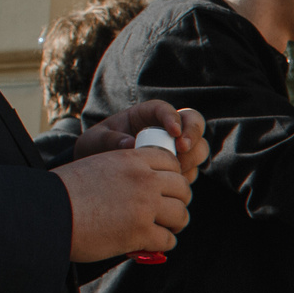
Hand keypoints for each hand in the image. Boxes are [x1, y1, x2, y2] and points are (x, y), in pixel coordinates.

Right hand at [57, 142, 191, 261]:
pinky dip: (162, 244)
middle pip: (182, 188)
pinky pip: (168, 240)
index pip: (171, 162)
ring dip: (174, 224)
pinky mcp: (140, 233)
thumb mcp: (97, 167)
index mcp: (130, 159)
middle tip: (169, 211)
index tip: (166, 188)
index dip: (172, 176)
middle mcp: (143, 180)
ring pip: (180, 215)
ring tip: (164, 229)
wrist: (45, 214)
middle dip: (178, 200)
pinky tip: (152, 244)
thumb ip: (124, 172)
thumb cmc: (64, 193)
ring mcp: (144, 206)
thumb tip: (145, 186)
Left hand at [75, 102, 205, 177]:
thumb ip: (109, 140)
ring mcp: (176, 149)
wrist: (98, 172)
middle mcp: (166, 129)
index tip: (174, 131)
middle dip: (193, 135)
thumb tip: (130, 144)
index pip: (165, 109)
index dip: (173, 118)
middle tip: (182, 149)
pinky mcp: (179, 168)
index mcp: (146, 115)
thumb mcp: (94, 140)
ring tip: (175, 169)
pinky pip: (193, 171)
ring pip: (199, 147)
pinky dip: (186, 176)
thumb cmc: (95, 148)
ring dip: (192, 158)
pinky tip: (172, 183)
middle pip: (194, 123)